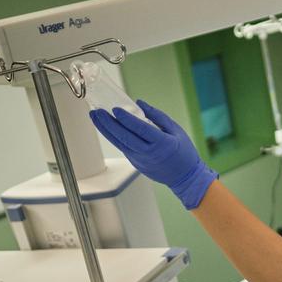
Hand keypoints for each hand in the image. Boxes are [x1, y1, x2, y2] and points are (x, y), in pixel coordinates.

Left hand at [89, 100, 216, 209]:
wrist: (185, 178)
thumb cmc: (185, 152)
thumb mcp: (176, 130)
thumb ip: (157, 116)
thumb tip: (139, 103)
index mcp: (162, 143)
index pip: (140, 129)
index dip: (126, 119)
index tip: (115, 109)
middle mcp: (149, 153)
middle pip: (124, 137)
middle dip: (108, 123)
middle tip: (97, 111)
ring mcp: (141, 160)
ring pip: (119, 143)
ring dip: (105, 130)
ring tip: (95, 117)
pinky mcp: (136, 164)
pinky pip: (123, 148)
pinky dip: (114, 137)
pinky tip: (107, 127)